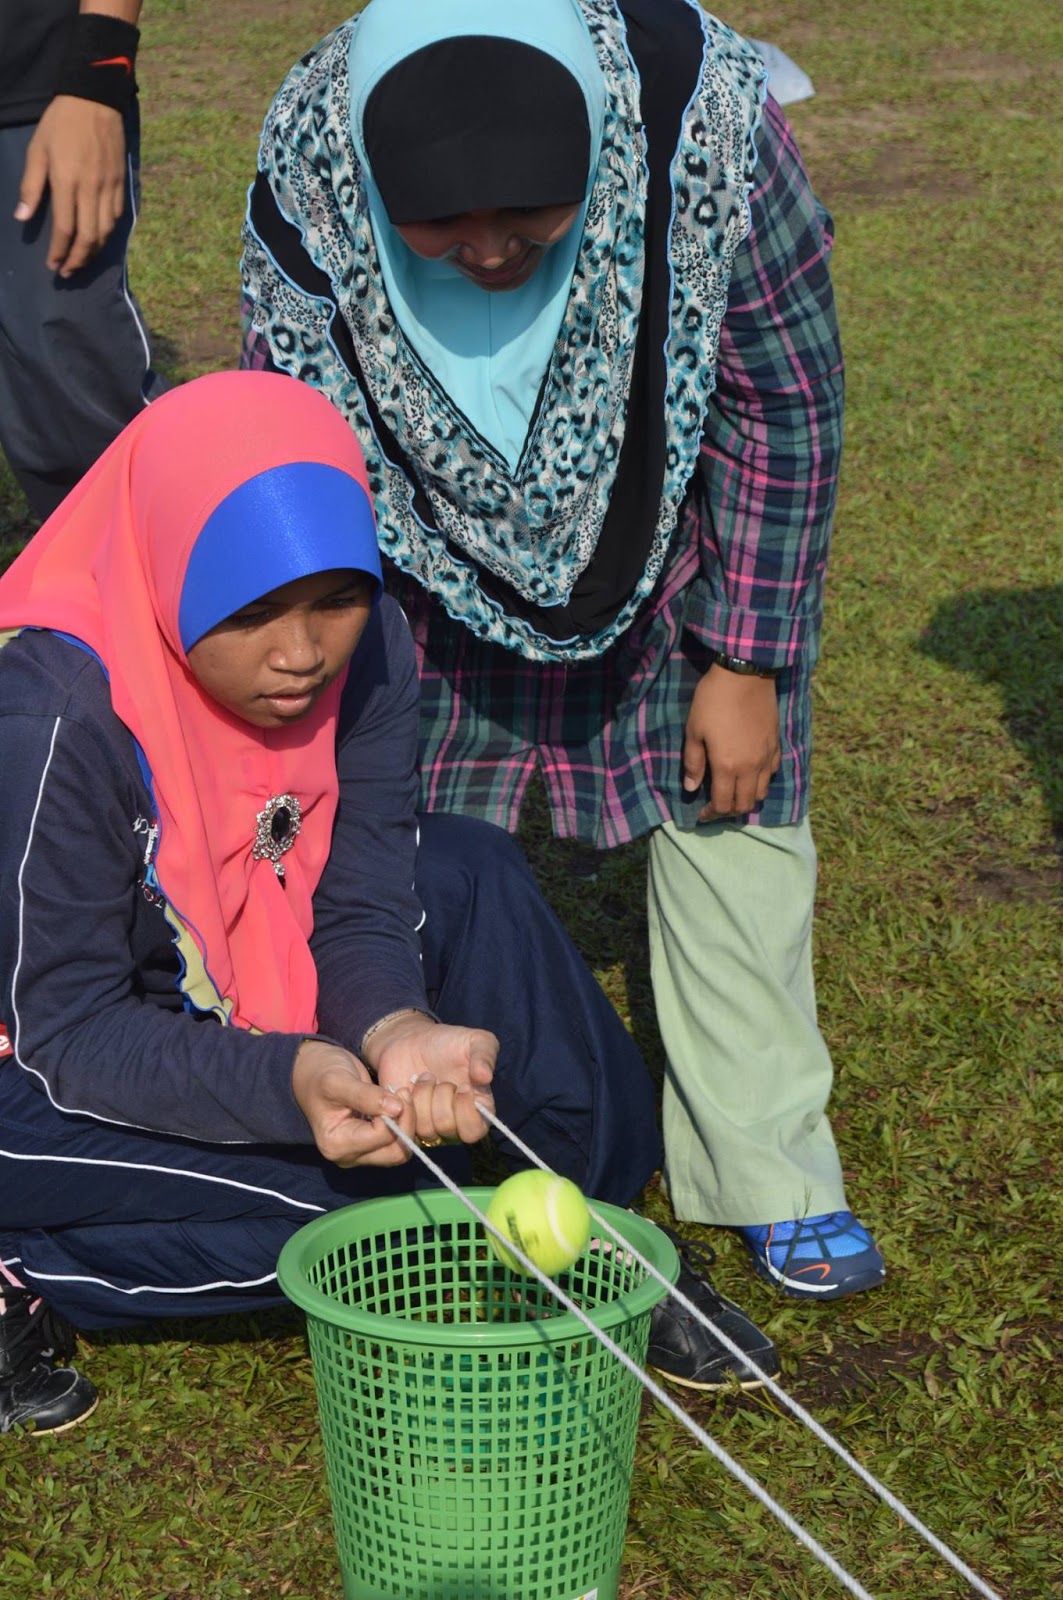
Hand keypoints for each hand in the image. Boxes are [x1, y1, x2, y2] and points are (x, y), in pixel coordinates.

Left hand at [15, 96, 126, 276]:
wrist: (94, 99)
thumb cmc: (59, 123)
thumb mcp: (37, 151)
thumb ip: (31, 187)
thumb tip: (22, 217)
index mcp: (67, 182)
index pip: (65, 228)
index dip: (59, 252)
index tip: (52, 265)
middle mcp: (91, 190)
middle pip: (88, 237)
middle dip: (78, 260)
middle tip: (68, 272)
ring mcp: (109, 187)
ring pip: (105, 231)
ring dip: (93, 251)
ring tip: (82, 260)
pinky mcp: (120, 183)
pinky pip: (116, 216)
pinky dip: (107, 232)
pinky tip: (98, 237)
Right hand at [292, 1039, 413, 1167]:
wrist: (314, 1071)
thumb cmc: (321, 1074)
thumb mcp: (339, 1081)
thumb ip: (366, 1096)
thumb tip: (398, 1109)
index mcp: (336, 1144)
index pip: (380, 1137)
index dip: (395, 1114)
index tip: (398, 1089)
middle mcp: (349, 1156)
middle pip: (394, 1153)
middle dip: (406, 1124)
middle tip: (405, 1093)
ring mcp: (361, 1153)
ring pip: (400, 1151)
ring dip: (408, 1125)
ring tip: (403, 1097)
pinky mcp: (372, 1145)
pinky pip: (398, 1143)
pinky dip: (405, 1126)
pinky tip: (401, 1103)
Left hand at [362, 1012, 496, 1146]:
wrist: (411, 1040)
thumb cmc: (449, 1042)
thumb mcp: (476, 1040)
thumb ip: (486, 1055)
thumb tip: (486, 1077)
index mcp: (478, 1110)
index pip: (475, 1131)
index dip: (466, 1112)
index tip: (462, 1087)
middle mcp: (455, 1124)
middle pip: (447, 1127)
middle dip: (440, 1096)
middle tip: (437, 1076)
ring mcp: (429, 1126)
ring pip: (425, 1128)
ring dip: (421, 1097)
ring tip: (422, 1078)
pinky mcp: (406, 1124)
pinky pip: (404, 1127)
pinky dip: (403, 1104)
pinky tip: (404, 1088)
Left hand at [682, 664, 781, 821]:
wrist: (745, 675)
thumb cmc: (713, 701)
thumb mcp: (694, 731)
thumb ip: (693, 763)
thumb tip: (691, 788)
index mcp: (727, 766)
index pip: (723, 804)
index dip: (711, 814)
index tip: (701, 813)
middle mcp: (751, 768)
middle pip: (744, 804)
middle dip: (729, 810)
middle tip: (716, 805)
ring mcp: (767, 757)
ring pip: (762, 792)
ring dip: (747, 798)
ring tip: (734, 792)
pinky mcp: (776, 745)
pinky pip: (772, 773)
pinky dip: (761, 781)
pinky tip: (751, 773)